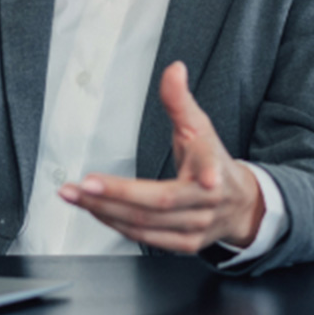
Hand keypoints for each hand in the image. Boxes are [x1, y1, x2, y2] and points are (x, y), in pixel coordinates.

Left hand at [57, 61, 264, 254]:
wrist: (239, 205)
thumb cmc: (212, 160)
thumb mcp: (200, 127)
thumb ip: (180, 100)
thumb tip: (174, 69)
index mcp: (213, 174)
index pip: (208, 175)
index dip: (205, 174)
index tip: (205, 179)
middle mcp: (204, 206)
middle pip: (159, 204)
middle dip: (117, 195)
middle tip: (82, 186)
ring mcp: (194, 229)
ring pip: (145, 225)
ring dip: (105, 211)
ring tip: (74, 196)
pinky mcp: (183, 245)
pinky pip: (144, 238)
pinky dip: (115, 224)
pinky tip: (94, 210)